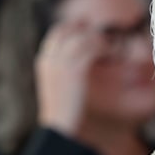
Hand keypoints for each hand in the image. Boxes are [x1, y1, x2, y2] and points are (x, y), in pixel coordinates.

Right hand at [35, 20, 109, 136]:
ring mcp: (62, 63)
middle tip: (102, 36)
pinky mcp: (75, 70)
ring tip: (109, 47)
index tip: (88, 30)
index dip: (73, 28)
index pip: (57, 32)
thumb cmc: (61, 110)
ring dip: (98, 39)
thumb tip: (78, 63)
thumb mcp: (58, 86)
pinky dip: (103, 48)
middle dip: (86, 30)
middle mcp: (50, 59)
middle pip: (69, 29)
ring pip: (82, 38)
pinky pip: (91, 49)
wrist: (58, 126)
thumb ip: (64, 70)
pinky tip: (110, 53)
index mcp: (43, 62)